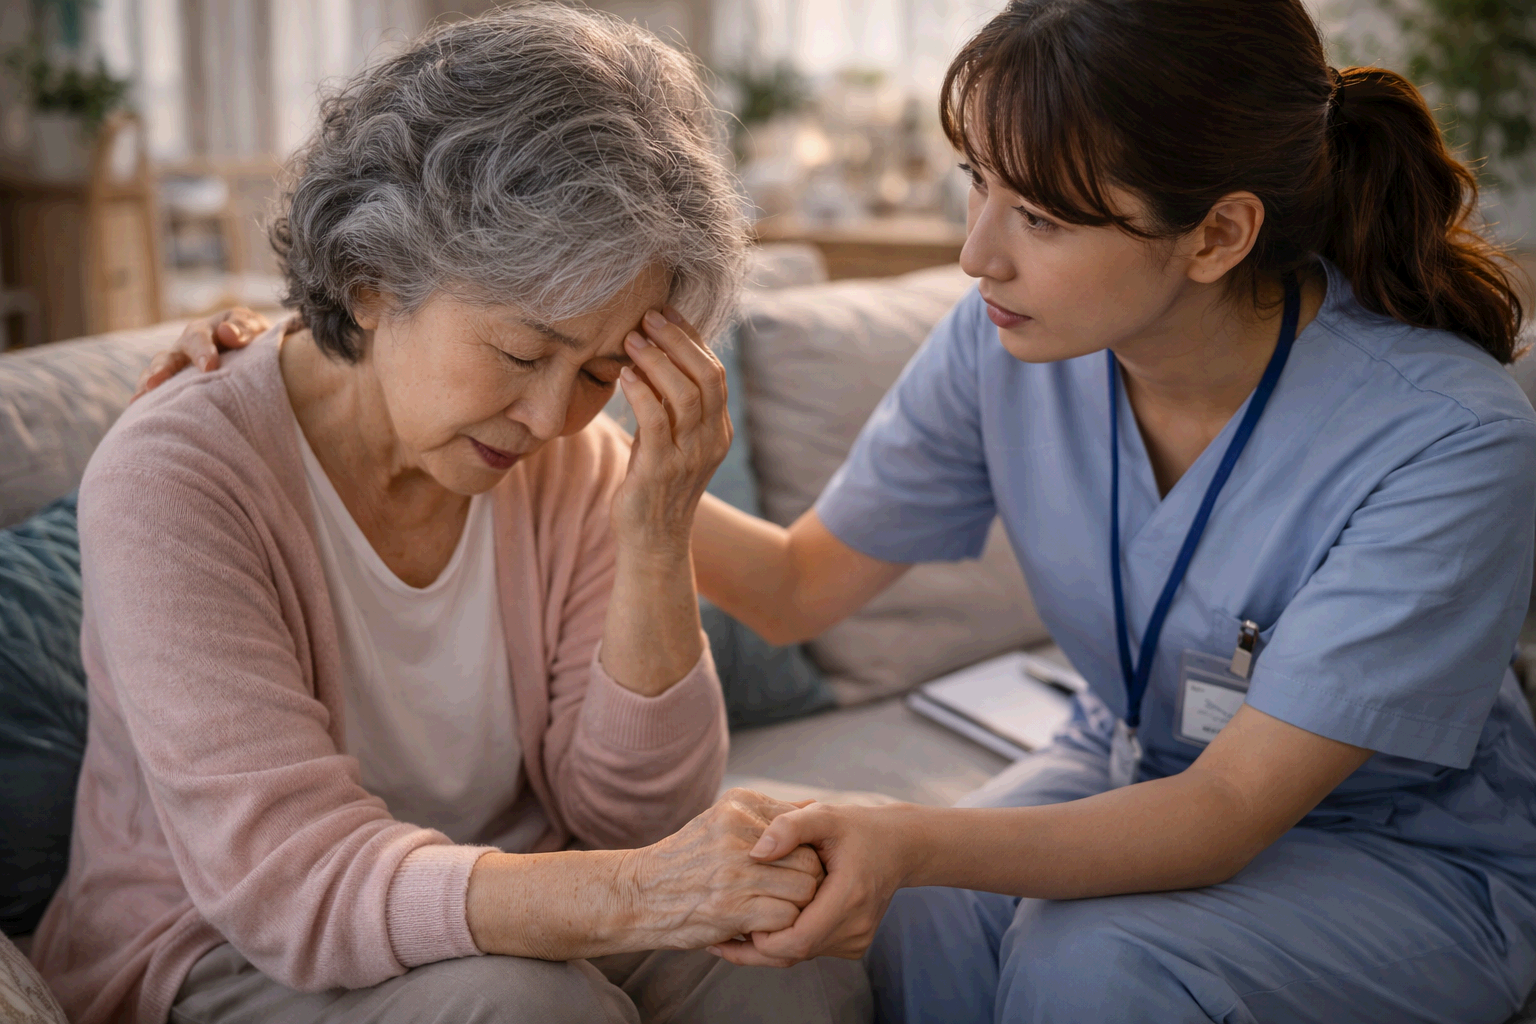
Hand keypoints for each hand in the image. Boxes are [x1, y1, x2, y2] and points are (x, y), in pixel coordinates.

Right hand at [132, 307, 269, 399]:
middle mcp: (183, 349)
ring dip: (148, 385)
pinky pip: (156, 392)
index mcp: (203, 332)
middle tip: (155, 384)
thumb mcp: (253, 328)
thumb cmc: (251, 339)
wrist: (251, 353)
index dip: (202, 351)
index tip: (209, 367)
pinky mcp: (173, 386)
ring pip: (155, 374)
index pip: (198, 338)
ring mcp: (175, 368)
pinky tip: (138, 411)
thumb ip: (244, 328)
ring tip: (140, 399)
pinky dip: (147, 400)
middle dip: (162, 370)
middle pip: (168, 357)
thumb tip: (227, 333)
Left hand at [614, 307, 730, 554]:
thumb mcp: (668, 440)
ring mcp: (690, 456)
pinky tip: (624, 376)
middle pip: (706, 376)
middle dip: (677, 340)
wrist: (652, 540)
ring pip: (684, 394)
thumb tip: (649, 357)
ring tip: (632, 341)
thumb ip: (668, 405)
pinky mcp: (661, 469)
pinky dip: (641, 392)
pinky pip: (656, 420)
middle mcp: (711, 441)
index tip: (665, 312)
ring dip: (657, 361)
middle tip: (648, 317)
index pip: (714, 372)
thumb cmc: (653, 485)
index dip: (691, 338)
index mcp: (717, 430)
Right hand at [620, 788, 825, 951]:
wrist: (637, 894)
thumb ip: (764, 816)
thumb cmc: (686, 861)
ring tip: (779, 911)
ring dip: (798, 907)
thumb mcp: (719, 820)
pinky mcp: (732, 907)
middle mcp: (738, 831)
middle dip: (809, 881)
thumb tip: (815, 808)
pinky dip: (781, 928)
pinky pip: (786, 917)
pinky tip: (763, 927)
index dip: (809, 852)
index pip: (803, 826)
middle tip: (792, 896)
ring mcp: (735, 869)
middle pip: (810, 858)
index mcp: (739, 805)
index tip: (797, 869)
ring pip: (805, 888)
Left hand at [711, 802, 911, 966]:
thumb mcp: (824, 815)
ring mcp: (856, 940)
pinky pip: (811, 950)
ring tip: (737, 924)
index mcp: (849, 898)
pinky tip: (765, 921)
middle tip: (721, 933)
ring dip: (769, 944)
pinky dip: (786, 940)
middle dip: (755, 948)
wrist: (900, 846)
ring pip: (800, 956)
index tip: (736, 919)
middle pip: (793, 955)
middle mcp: (855, 927)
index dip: (762, 937)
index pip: (796, 940)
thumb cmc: (859, 827)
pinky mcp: (853, 944)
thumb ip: (789, 827)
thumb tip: (755, 851)